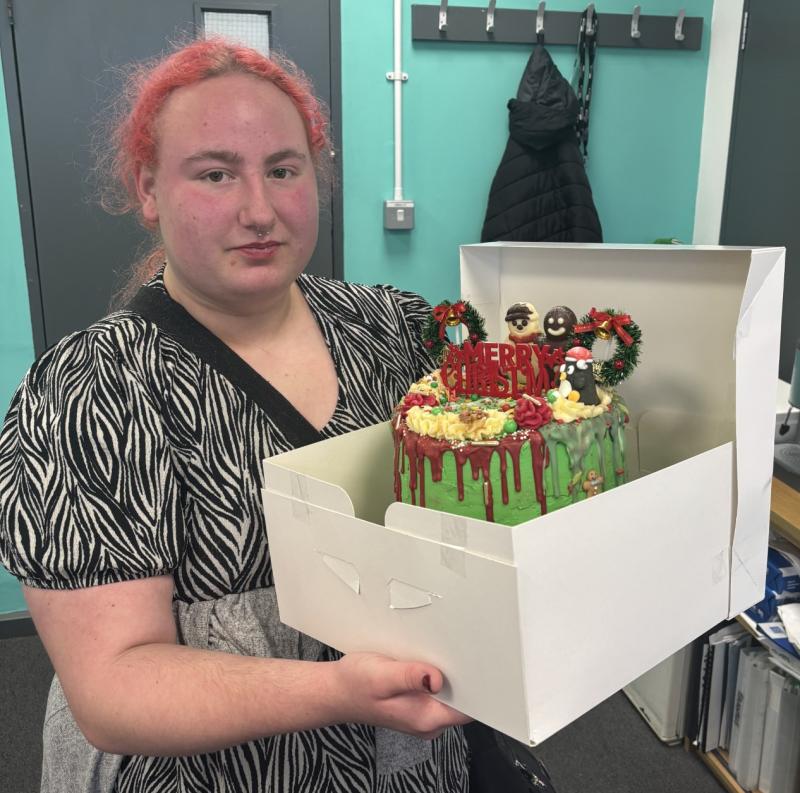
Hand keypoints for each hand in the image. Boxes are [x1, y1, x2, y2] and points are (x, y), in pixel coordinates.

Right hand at [331, 652, 471, 739]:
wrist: (336, 691)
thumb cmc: (355, 684)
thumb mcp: (381, 675)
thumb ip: (410, 677)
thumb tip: (438, 678)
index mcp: (424, 718)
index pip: (468, 708)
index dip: (477, 686)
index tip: (477, 663)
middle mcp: (428, 721)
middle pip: (462, 699)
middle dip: (461, 674)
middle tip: (455, 647)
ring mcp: (424, 714)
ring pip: (450, 693)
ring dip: (447, 672)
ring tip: (435, 652)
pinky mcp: (418, 704)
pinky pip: (438, 690)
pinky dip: (435, 674)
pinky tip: (425, 660)